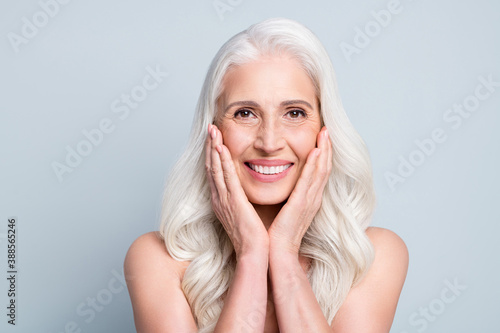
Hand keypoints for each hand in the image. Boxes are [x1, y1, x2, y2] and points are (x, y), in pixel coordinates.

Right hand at [205, 124, 268, 258]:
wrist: (253, 253)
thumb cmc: (253, 236)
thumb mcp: (245, 213)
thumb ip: (243, 199)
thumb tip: (246, 189)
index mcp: (222, 201)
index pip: (215, 172)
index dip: (213, 154)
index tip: (214, 138)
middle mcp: (219, 198)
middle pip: (211, 167)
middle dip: (210, 146)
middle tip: (210, 128)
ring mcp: (224, 200)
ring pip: (216, 168)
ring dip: (213, 148)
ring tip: (213, 131)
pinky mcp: (233, 202)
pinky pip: (226, 178)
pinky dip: (222, 161)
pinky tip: (221, 148)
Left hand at [268, 126, 332, 254]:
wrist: (278, 252)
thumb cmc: (279, 233)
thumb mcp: (287, 209)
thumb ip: (290, 196)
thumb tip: (283, 183)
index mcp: (310, 199)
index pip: (319, 171)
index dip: (323, 154)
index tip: (322, 137)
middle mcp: (313, 198)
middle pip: (324, 168)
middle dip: (326, 147)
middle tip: (327, 129)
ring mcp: (309, 201)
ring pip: (320, 171)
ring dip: (323, 151)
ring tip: (324, 133)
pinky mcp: (301, 205)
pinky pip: (309, 181)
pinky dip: (313, 165)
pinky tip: (315, 151)